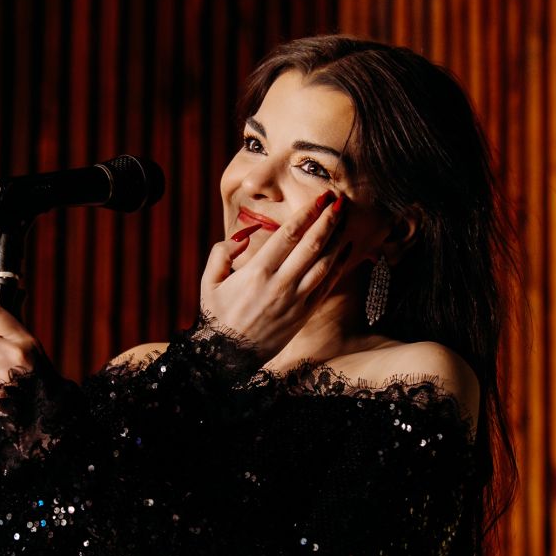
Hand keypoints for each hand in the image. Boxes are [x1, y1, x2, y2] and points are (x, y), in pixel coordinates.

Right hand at [198, 190, 355, 363]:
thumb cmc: (217, 316)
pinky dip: (339, 265)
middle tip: (339, 200)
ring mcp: (296, 300)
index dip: (307, 213)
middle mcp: (280, 284)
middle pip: (312, 245)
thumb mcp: (208, 282)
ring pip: (324, 263)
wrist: (228, 357)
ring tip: (345, 219)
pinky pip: (327, 285)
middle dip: (328, 220)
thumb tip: (245, 236)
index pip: (289, 234)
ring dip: (337, 239)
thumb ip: (222, 253)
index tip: (320, 198)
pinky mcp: (304, 314)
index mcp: (257, 271)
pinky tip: (346, 249)